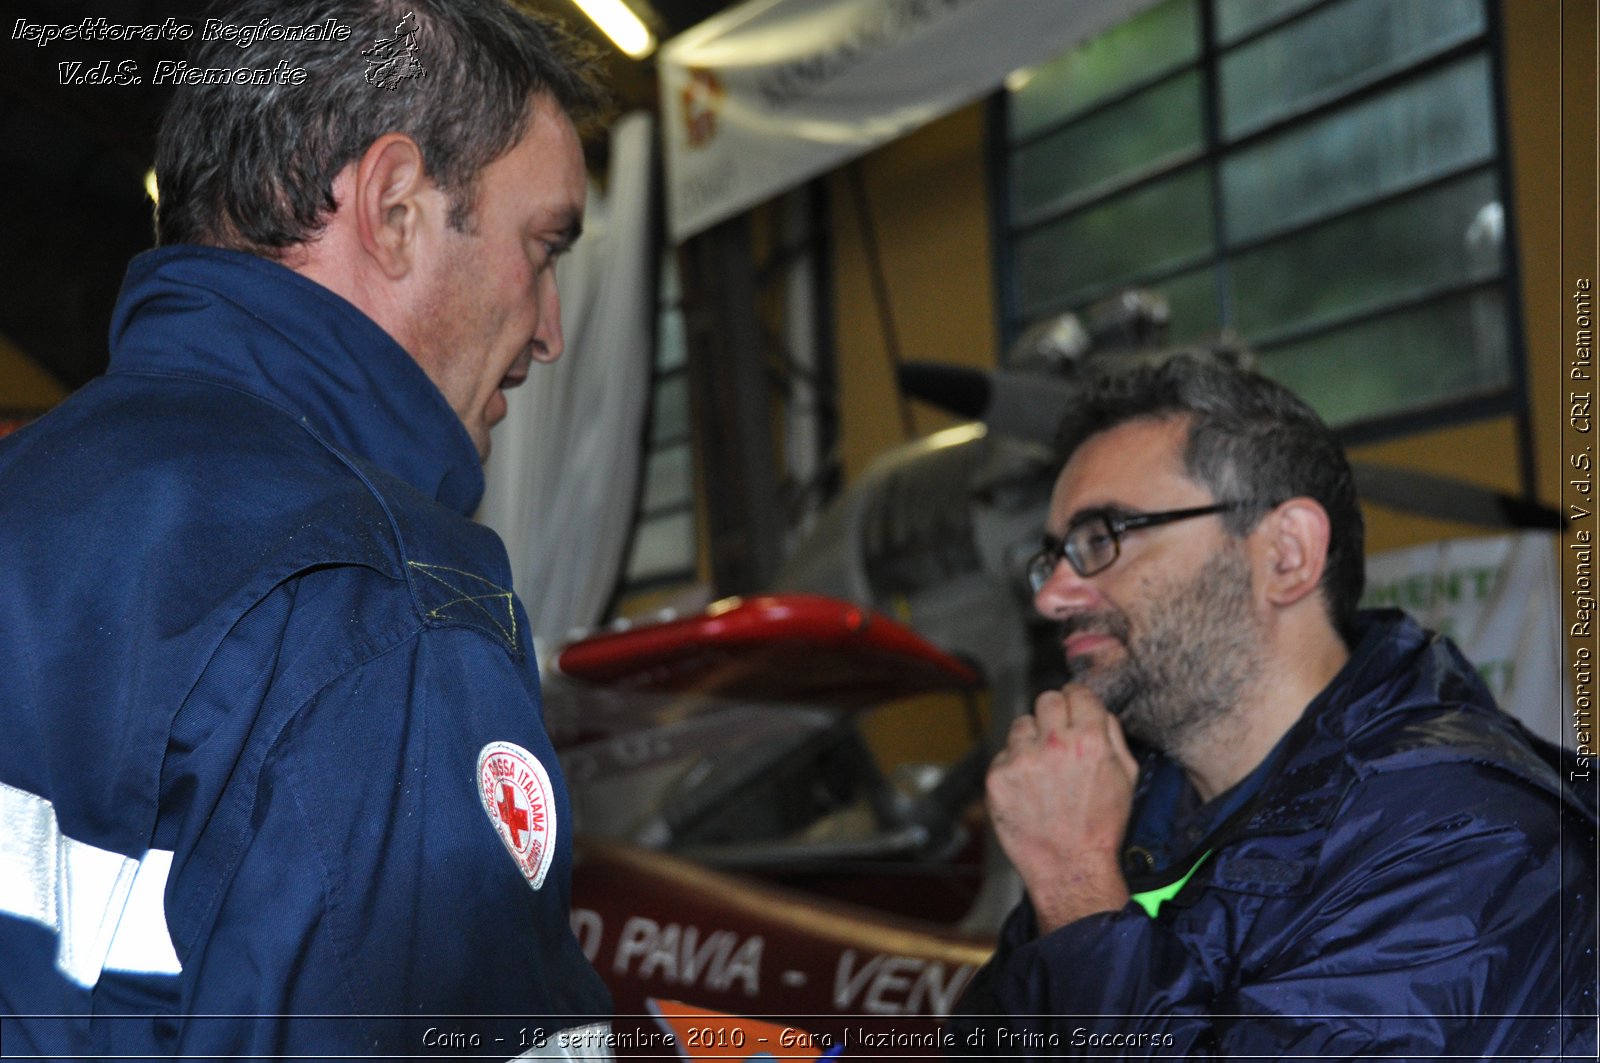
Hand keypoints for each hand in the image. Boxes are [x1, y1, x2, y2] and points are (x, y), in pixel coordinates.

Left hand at [987, 684, 1140, 932]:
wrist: (1070, 867)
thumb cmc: (1101, 825)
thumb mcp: (1126, 776)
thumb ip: (1112, 734)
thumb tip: (1096, 708)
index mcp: (1090, 740)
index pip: (1076, 692)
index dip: (1077, 700)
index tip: (1074, 708)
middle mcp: (1054, 744)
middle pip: (1046, 700)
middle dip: (1054, 714)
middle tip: (1057, 737)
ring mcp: (1022, 760)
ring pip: (1022, 724)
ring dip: (1031, 739)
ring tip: (1043, 769)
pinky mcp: (998, 776)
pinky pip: (1004, 753)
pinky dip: (1014, 766)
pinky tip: (1029, 789)